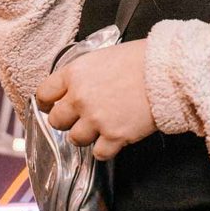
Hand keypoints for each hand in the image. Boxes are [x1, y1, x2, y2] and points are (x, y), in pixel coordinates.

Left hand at [36, 40, 155, 160]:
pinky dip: (106, 148)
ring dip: (86, 135)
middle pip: (56, 121)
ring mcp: (95, 119)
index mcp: (74, 74)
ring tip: (101, 125)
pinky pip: (98, 153)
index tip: (50, 106)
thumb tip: (74, 87)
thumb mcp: (102, 57)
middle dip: (66, 120)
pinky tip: (114, 136)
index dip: (46, 103)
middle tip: (79, 117)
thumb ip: (83, 75)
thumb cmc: (139, 59)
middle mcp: (80, 98)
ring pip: (75, 139)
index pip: (44, 94)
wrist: (166, 72)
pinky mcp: (114, 136)